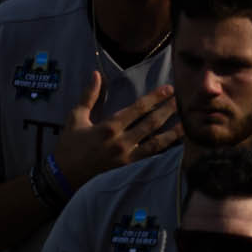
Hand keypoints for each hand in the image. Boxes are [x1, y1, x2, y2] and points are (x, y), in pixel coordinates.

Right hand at [49, 73, 178, 190]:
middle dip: (168, 110)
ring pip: (156, 143)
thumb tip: (97, 74)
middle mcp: (121, 142)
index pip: (138, 109)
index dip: (155, 98)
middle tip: (182, 100)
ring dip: (173, 132)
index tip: (169, 89)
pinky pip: (151, 158)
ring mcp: (127, 158)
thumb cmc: (69, 145)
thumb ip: (89, 96)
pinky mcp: (129, 170)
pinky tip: (175, 145)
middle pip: (151, 124)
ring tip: (186, 123)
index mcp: (109, 127)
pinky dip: (164, 151)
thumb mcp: (75, 117)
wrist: (64, 177)